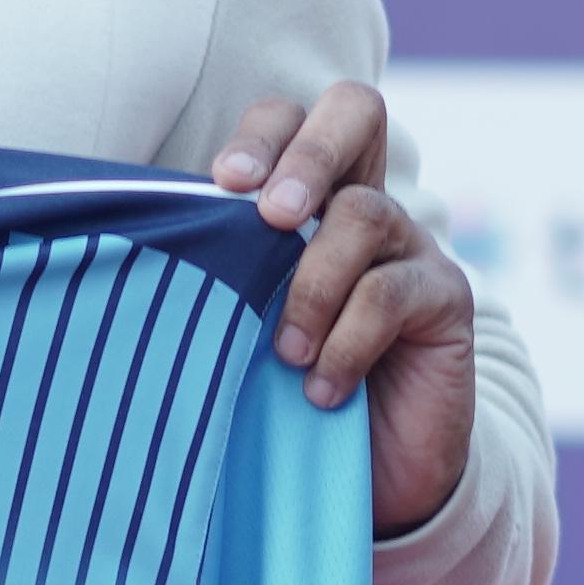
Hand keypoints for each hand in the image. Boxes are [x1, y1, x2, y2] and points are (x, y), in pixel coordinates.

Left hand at [211, 83, 475, 536]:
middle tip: (271, 215)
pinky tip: (320, 389)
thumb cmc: (286, 393)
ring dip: (312, 282)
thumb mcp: (238, 325)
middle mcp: (365, 203)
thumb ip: (212, 275)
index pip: (292, 116)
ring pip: (363, 213)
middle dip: (307, 154)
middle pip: (355, 110)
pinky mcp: (446, 296)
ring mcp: (410, 246)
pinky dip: (345, 342)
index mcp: (310, 196)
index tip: (223, 184)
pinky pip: (390, 293)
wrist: (374, 473)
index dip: (263, 134)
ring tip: (285, 351)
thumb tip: (137, 243)